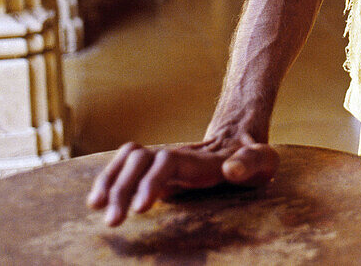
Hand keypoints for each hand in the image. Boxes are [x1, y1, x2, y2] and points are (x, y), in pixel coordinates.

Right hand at [86, 132, 278, 225]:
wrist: (239, 139)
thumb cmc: (253, 157)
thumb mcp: (263, 159)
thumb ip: (251, 162)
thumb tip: (230, 170)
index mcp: (201, 159)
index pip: (168, 161)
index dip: (152, 180)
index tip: (142, 208)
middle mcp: (176, 156)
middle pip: (140, 159)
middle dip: (123, 187)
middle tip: (113, 221)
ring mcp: (163, 162)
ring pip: (128, 160)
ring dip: (109, 182)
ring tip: (97, 209)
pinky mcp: (156, 173)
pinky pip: (125, 169)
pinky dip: (108, 181)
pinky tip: (97, 201)